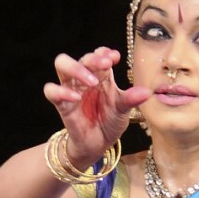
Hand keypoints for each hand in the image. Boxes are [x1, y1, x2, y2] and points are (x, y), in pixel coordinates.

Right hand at [42, 46, 150, 167]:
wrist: (98, 145)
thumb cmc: (109, 122)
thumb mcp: (123, 110)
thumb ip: (131, 99)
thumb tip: (147, 92)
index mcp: (101, 76)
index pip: (98, 55)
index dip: (104, 52)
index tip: (115, 57)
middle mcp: (84, 79)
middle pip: (81, 57)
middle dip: (93, 58)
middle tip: (106, 65)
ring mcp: (71, 89)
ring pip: (61, 65)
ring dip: (77, 68)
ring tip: (93, 81)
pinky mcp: (62, 104)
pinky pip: (52, 91)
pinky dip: (61, 91)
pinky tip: (76, 97)